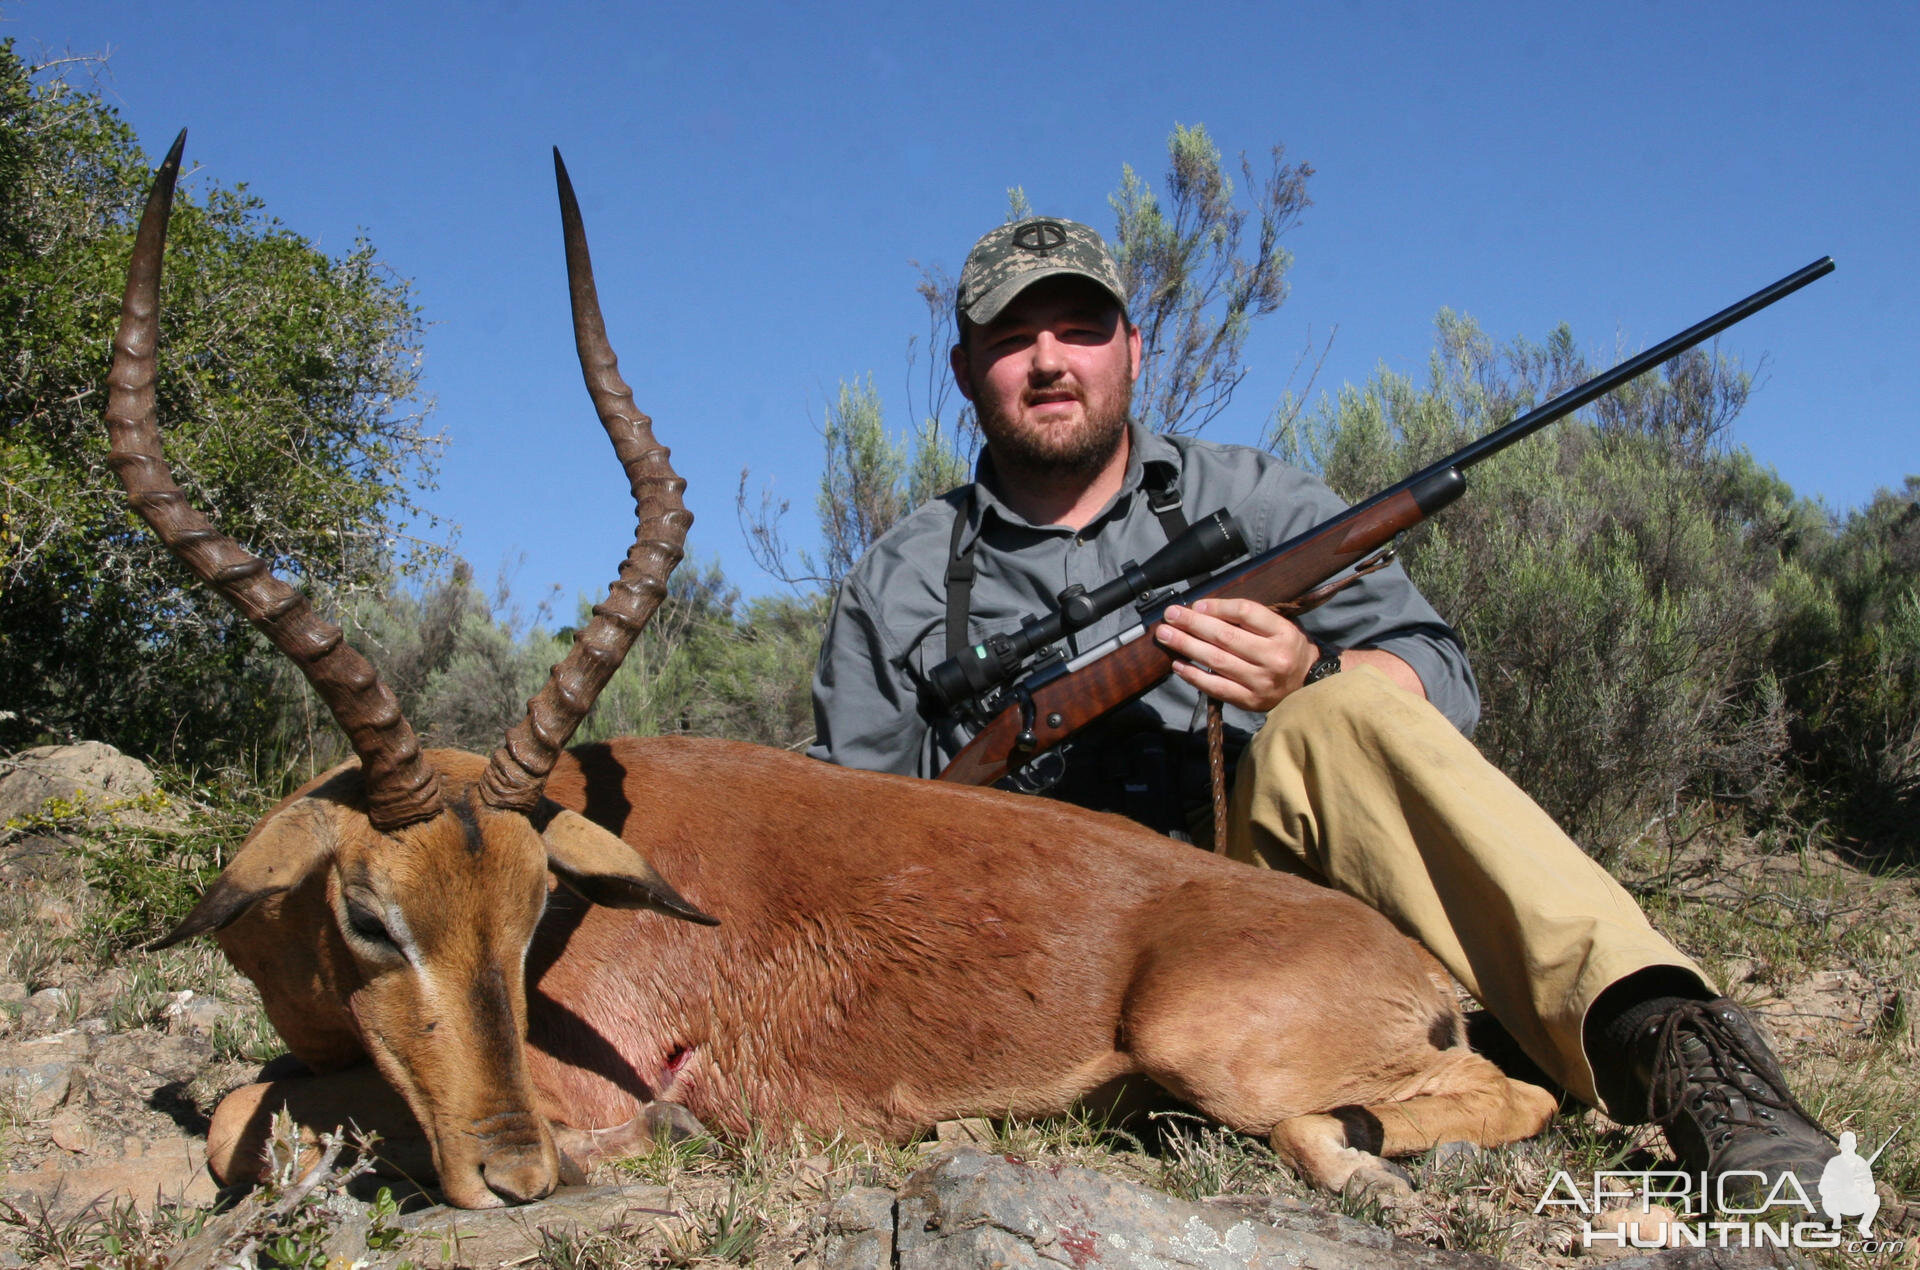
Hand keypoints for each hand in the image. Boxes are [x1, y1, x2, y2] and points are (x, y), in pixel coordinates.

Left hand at [1153, 598, 1317, 712]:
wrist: (1310, 685)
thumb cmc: (1288, 650)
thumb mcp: (1280, 627)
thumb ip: (1249, 619)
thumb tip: (1204, 610)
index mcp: (1283, 632)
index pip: (1245, 612)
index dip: (1217, 607)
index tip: (1196, 604)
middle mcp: (1273, 657)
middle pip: (1225, 636)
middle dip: (1192, 624)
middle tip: (1171, 615)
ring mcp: (1261, 681)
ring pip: (1216, 660)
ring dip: (1186, 646)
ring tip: (1166, 636)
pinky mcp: (1250, 701)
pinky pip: (1216, 687)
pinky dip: (1193, 675)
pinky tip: (1178, 664)